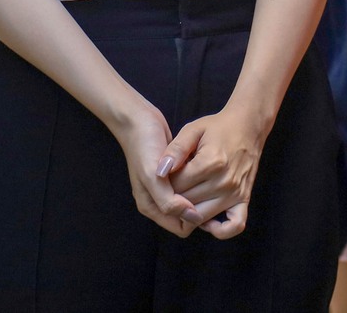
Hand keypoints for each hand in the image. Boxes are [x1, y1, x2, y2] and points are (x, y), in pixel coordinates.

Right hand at [110, 101, 203, 238]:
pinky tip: (202, 170)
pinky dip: (198, 183)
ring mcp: (166, 189)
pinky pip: (191, 189)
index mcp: (150, 206)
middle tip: (208, 185)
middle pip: (188, 218)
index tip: (204, 198)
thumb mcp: (152, 175)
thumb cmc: (143, 145)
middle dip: (199, 206)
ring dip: (200, 194)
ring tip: (206, 177)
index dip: (195, 218)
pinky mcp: (173, 176)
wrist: (138, 119)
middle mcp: (158, 202)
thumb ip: (168, 201)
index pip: (181, 228)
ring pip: (191, 203)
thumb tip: (192, 218)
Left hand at [160, 105, 266, 238]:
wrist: (248, 125)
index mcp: (210, 162)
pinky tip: (207, 221)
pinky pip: (235, 225)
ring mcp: (236, 192)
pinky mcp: (244, 198)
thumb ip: (175, 150)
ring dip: (188, 211)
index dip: (165, 182)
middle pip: (188, 202)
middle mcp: (225, 181)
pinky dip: (221, 230)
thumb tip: (160, 171)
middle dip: (174, 196)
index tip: (164, 174)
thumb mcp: (193, 130)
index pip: (178, 185)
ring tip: (182, 198)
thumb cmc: (218, 127)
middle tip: (170, 186)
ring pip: (203, 216)